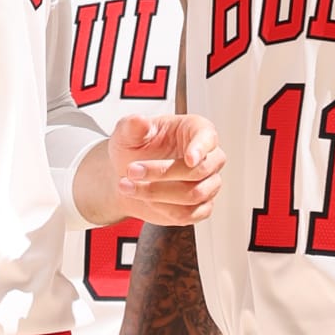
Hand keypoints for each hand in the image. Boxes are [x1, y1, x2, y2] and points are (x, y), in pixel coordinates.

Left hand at [108, 114, 223, 226]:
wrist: (128, 176)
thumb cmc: (134, 148)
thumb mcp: (127, 133)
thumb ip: (132, 126)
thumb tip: (139, 120)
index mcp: (195, 131)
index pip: (208, 138)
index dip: (200, 149)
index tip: (190, 158)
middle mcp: (208, 157)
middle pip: (200, 170)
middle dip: (162, 173)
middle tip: (132, 170)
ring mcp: (208, 184)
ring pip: (194, 194)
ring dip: (157, 193)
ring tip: (128, 187)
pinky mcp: (200, 207)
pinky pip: (189, 214)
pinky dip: (164, 209)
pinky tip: (146, 200)